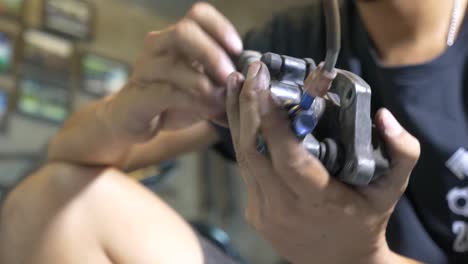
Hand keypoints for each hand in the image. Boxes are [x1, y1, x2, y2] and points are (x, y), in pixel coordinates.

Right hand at [106, 2, 241, 141]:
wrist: (132, 121)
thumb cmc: (170, 100)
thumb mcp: (203, 87)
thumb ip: (224, 81)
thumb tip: (254, 81)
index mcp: (176, 39)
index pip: (198, 14)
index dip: (221, 27)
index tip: (238, 49)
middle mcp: (158, 47)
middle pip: (184, 31)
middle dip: (212, 54)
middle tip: (229, 76)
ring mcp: (145, 70)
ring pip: (174, 65)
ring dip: (205, 84)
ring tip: (220, 102)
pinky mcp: (139, 95)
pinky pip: (167, 93)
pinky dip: (192, 102)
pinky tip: (206, 112)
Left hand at [225, 62, 420, 263]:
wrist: (340, 262)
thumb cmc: (366, 220)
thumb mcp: (392, 189)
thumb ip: (401, 153)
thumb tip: (383, 116)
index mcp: (319, 202)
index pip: (289, 160)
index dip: (274, 123)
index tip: (265, 88)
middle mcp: (284, 209)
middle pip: (254, 153)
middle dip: (248, 108)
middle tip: (250, 72)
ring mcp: (264, 212)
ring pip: (242, 159)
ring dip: (237, 117)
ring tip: (237, 82)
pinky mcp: (254, 212)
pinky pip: (243, 168)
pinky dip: (241, 137)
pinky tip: (241, 112)